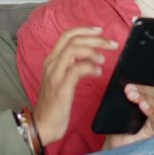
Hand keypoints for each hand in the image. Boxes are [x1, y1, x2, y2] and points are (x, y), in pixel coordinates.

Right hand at [32, 26, 117, 143]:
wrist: (42, 124)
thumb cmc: (54, 104)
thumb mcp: (61, 79)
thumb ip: (71, 66)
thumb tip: (90, 56)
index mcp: (51, 60)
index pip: (67, 35)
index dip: (84, 30)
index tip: (100, 31)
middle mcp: (52, 64)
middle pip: (73, 40)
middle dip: (95, 39)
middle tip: (111, 44)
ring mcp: (55, 75)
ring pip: (74, 50)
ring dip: (93, 52)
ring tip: (103, 60)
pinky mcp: (61, 88)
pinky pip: (77, 70)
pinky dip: (90, 67)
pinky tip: (98, 72)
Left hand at [104, 63, 153, 148]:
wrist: (116, 143)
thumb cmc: (122, 121)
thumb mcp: (125, 101)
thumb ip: (132, 89)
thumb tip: (128, 77)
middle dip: (145, 88)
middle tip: (129, 87)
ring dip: (145, 97)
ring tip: (131, 95)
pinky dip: (151, 110)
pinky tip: (143, 106)